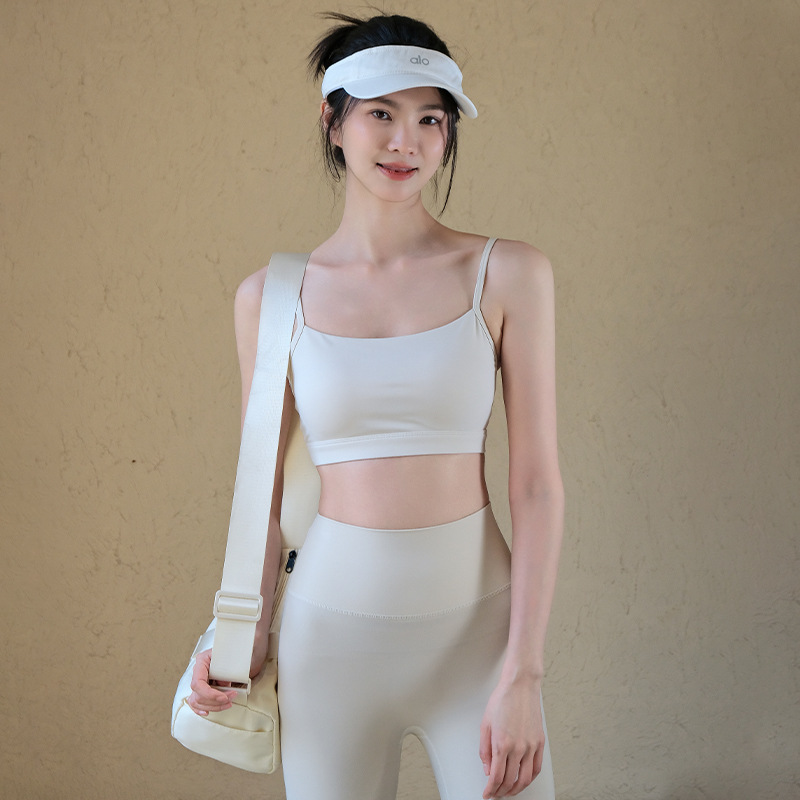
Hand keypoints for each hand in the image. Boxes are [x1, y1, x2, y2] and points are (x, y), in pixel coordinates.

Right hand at [185, 649, 237, 716]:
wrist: (239, 649)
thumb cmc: (235, 649)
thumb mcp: (232, 655)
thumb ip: (227, 668)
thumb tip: (224, 683)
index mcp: (202, 660)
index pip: (197, 683)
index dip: (210, 694)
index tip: (223, 697)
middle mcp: (198, 671)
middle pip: (198, 695)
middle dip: (216, 700)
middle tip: (231, 697)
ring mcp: (200, 680)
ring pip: (198, 701)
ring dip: (214, 706)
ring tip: (228, 703)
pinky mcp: (204, 688)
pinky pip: (196, 702)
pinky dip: (201, 709)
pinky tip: (207, 712)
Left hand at [479, 678, 545, 798]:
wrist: (521, 685)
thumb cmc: (502, 700)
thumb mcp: (485, 724)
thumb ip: (484, 750)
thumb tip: (487, 769)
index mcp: (502, 743)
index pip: (496, 777)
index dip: (491, 790)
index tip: (487, 794)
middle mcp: (518, 748)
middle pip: (510, 781)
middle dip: (501, 791)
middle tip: (496, 793)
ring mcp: (531, 746)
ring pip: (525, 779)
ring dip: (516, 789)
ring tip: (509, 791)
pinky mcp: (540, 742)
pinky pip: (537, 768)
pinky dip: (530, 778)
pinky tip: (524, 779)